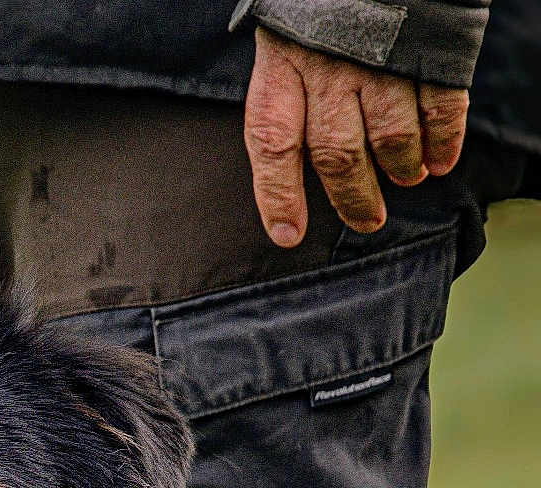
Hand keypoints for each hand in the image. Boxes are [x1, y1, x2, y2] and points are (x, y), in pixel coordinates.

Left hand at [244, 27, 469, 246]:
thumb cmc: (318, 5)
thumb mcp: (283, 41)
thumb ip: (285, 97)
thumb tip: (284, 167)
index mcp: (283, 68)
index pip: (272, 145)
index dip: (278, 196)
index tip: (287, 236)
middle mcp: (329, 70)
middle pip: (336, 155)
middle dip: (353, 198)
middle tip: (368, 220)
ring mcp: (381, 60)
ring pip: (390, 137)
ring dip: (401, 168)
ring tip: (407, 179)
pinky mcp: (428, 49)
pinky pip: (440, 107)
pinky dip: (443, 141)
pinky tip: (441, 159)